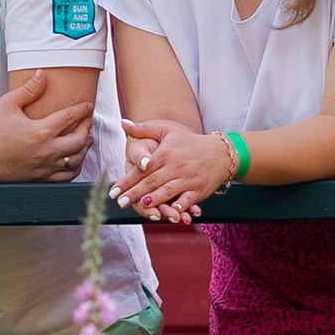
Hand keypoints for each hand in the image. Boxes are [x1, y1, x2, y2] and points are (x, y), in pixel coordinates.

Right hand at [0, 70, 95, 182]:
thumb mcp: (7, 104)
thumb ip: (28, 89)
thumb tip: (42, 74)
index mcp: (40, 131)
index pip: (70, 117)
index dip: (82, 110)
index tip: (88, 105)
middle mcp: (46, 151)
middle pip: (79, 139)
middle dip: (87, 128)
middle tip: (88, 120)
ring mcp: (45, 167)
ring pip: (76, 159)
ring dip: (84, 147)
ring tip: (87, 138)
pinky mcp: (41, 179)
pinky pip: (67, 176)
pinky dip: (75, 167)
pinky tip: (76, 158)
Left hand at [113, 121, 236, 226]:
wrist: (220, 152)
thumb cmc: (189, 143)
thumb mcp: (167, 131)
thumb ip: (143, 129)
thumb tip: (122, 122)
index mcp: (164, 154)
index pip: (142, 169)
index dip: (127, 180)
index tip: (113, 190)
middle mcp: (174, 167)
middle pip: (152, 182)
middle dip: (135, 193)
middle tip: (120, 203)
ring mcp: (187, 179)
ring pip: (168, 190)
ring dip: (156, 199)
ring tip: (142, 205)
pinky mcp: (198, 190)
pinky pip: (188, 199)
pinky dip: (182, 205)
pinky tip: (176, 211)